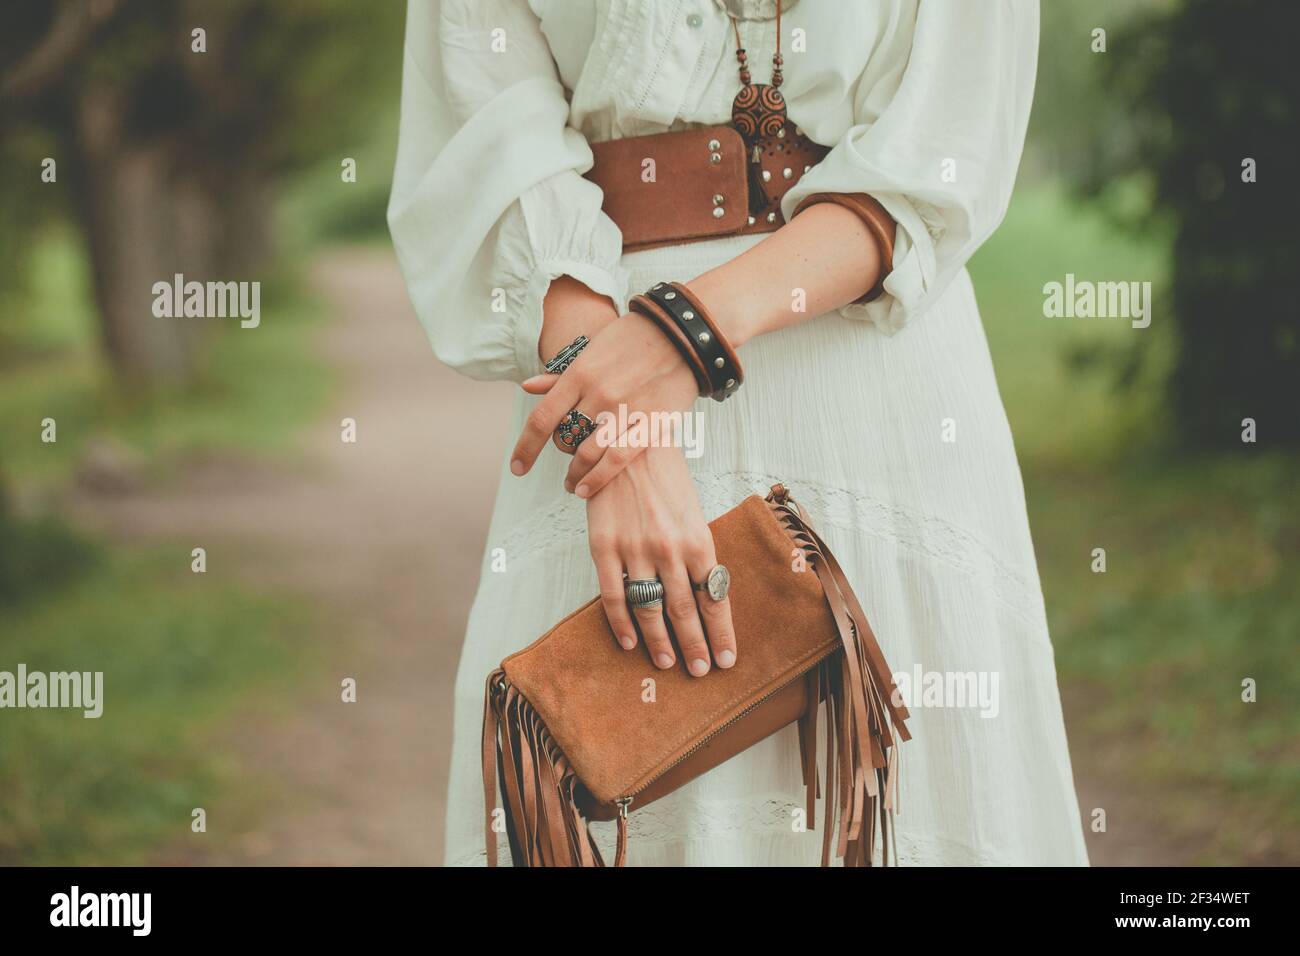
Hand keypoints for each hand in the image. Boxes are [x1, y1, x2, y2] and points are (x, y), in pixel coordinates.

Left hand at [513, 310, 699, 493]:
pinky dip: (598, 477)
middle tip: (566, 458)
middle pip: (564, 438)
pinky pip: (617, 458)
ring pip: (587, 453)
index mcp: (579, 374)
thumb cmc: (632, 341)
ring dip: (575, 473)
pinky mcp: (650, 422)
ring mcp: (624, 409)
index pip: (542, 419)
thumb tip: (527, 387)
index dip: (526, 447)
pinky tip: (587, 488)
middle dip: (561, 453)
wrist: (682, 334)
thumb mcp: (592, 351)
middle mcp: (598, 394)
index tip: (517, 467)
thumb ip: (561, 376)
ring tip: (573, 484)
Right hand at [586, 445, 735, 676]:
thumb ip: (697, 552)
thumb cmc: (666, 477)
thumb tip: (706, 593)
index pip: (714, 598)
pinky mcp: (604, 547)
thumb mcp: (693, 512)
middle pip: (685, 611)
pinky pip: (614, 596)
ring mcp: (635, 550)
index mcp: (698, 540)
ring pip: (651, 609)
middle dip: (696, 646)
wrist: (628, 438)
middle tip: (700, 672)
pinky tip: (631, 643)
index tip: (727, 659)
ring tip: (669, 665)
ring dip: (661, 642)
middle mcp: (670, 550)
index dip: (721, 632)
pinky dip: (622, 623)